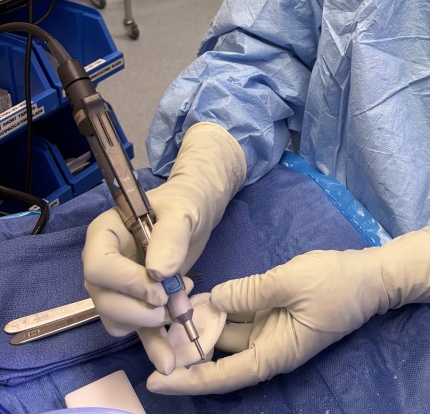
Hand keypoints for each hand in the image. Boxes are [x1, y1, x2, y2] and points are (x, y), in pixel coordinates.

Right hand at [82, 123, 245, 373]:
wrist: (198, 211)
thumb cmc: (185, 202)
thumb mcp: (182, 211)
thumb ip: (170, 237)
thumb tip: (157, 273)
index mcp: (105, 234)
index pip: (99, 267)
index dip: (126, 283)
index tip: (160, 289)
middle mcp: (103, 264)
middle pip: (103, 300)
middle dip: (137, 310)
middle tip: (171, 301)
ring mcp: (117, 287)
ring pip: (116, 320)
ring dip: (148, 323)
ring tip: (180, 303)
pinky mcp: (137, 303)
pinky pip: (137, 331)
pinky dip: (152, 345)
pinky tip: (168, 359)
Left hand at [146, 214, 429, 394]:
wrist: (371, 274)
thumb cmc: (337, 283)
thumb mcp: (292, 282)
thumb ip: (251, 292)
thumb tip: (214, 298)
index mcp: (275, 353)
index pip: (224, 375)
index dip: (189, 380)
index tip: (155, 382)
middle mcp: (268, 347)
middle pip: (220, 356)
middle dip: (187, 348)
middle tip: (151, 332)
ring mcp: (270, 329)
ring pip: (226, 333)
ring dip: (200, 325)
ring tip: (167, 311)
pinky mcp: (273, 311)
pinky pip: (240, 315)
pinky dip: (220, 308)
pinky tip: (198, 295)